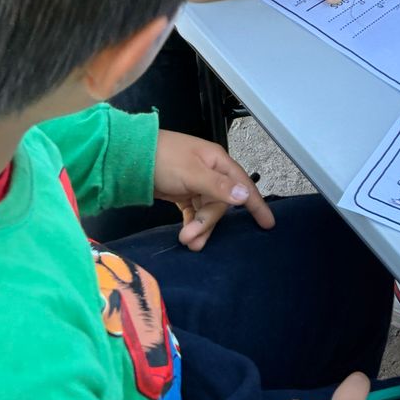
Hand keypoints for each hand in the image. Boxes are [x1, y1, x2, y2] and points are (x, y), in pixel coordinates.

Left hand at [153, 130, 274, 249]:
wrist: (131, 157)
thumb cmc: (164, 158)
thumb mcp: (192, 172)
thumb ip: (218, 186)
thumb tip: (244, 196)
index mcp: (217, 162)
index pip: (243, 184)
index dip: (256, 204)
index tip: (268, 224)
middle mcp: (210, 173)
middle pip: (220, 204)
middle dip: (207, 223)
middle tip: (190, 239)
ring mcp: (196, 183)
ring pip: (207, 210)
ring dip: (199, 227)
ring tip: (187, 242)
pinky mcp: (182, 192)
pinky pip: (194, 211)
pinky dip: (191, 223)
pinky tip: (186, 234)